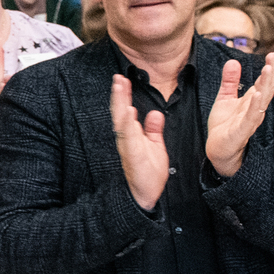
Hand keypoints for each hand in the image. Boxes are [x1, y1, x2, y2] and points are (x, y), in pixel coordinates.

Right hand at [109, 73, 170, 210]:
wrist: (145, 195)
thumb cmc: (148, 173)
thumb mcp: (155, 146)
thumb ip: (153, 130)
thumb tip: (155, 113)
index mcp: (132, 135)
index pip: (125, 111)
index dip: (123, 95)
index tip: (122, 79)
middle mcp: (127, 139)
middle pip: (120, 112)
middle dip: (118, 95)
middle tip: (118, 77)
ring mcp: (128, 147)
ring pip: (121, 122)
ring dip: (120, 105)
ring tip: (120, 88)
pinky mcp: (132, 156)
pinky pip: (129, 138)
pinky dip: (127, 125)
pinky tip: (128, 113)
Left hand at [205, 53, 273, 178]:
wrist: (216, 150)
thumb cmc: (224, 126)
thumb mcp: (225, 99)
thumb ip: (230, 82)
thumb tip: (233, 61)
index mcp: (252, 102)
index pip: (264, 83)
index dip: (269, 69)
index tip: (273, 54)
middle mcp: (254, 110)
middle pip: (266, 90)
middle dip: (271, 74)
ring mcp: (249, 121)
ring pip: (261, 102)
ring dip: (266, 86)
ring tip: (268, 70)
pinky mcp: (241, 132)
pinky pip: (251, 118)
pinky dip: (255, 107)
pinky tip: (257, 95)